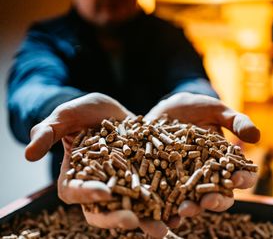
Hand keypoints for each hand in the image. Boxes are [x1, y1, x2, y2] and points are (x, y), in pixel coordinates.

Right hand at [25, 92, 167, 237]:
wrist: (112, 110)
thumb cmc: (84, 113)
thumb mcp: (66, 116)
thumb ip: (48, 131)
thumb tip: (28, 153)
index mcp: (75, 176)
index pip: (74, 191)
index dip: (87, 194)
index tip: (103, 192)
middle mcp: (98, 187)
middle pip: (104, 210)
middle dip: (118, 218)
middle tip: (133, 222)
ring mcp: (123, 185)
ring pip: (132, 208)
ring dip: (148, 220)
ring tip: (165, 227)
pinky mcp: (144, 179)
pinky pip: (154, 194)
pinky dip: (166, 203)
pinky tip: (180, 208)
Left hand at [145, 92, 259, 215]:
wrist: (170, 108)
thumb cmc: (198, 109)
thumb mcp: (217, 111)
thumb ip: (236, 122)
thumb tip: (257, 137)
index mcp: (224, 163)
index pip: (239, 176)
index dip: (242, 180)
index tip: (237, 178)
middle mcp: (206, 176)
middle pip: (216, 195)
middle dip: (214, 200)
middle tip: (209, 201)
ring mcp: (185, 179)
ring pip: (192, 200)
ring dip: (190, 208)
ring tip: (184, 210)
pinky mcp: (166, 179)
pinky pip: (166, 197)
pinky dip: (165, 208)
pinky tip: (163, 214)